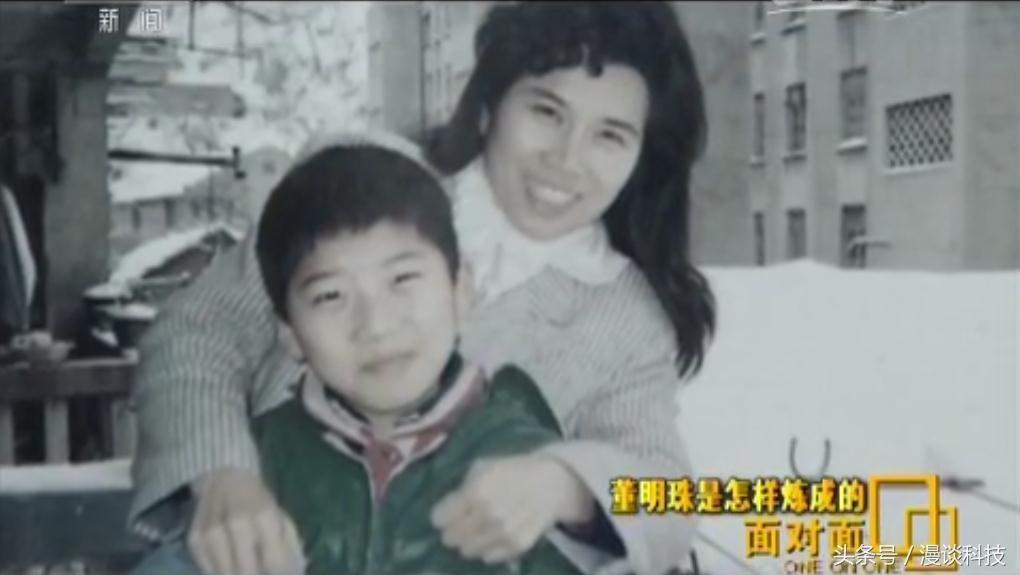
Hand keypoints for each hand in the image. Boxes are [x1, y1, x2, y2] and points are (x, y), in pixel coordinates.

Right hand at [188, 468, 306, 574]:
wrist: (224, 479)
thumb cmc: (258, 503)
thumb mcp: (281, 518)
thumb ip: (290, 547)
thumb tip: (297, 572)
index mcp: (264, 517)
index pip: (274, 563)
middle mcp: (236, 524)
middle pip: (248, 572)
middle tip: (261, 571)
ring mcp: (212, 533)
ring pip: (226, 573)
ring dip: (237, 573)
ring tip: (246, 567)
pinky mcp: (194, 540)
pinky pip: (208, 570)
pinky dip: (219, 571)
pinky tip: (228, 562)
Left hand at [430, 453, 595, 563]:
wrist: (550, 484)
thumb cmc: (511, 471)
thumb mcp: (482, 468)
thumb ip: (461, 488)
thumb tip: (445, 510)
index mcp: (475, 491)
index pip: (440, 518)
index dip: (441, 515)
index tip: (447, 513)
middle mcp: (487, 515)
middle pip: (450, 538)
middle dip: (453, 530)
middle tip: (462, 523)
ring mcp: (502, 533)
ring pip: (467, 551)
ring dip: (469, 541)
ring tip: (479, 529)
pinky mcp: (516, 546)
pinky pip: (488, 557)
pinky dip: (488, 548)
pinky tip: (494, 535)